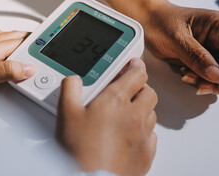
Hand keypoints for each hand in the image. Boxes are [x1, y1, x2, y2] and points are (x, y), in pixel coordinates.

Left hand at [0, 31, 35, 89]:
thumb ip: (6, 72)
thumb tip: (27, 68)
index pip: (20, 41)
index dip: (34, 43)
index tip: (45, 43)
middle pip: (12, 35)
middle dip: (27, 38)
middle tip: (39, 42)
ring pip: (1, 35)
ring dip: (15, 38)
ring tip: (24, 43)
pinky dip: (0, 40)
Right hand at [56, 58, 157, 175]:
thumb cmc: (80, 151)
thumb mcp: (66, 114)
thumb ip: (70, 90)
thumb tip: (73, 79)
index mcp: (116, 101)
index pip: (137, 74)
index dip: (136, 65)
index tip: (133, 64)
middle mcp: (134, 115)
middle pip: (149, 91)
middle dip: (140, 86)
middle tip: (129, 89)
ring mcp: (143, 135)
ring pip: (152, 112)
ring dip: (143, 108)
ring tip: (127, 112)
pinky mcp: (146, 154)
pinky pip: (152, 135)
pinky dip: (144, 130)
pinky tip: (130, 134)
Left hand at [143, 2, 218, 94]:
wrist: (147, 21)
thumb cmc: (160, 21)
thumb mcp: (177, 39)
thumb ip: (197, 57)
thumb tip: (216, 75)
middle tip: (203, 87)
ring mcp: (212, 49)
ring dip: (207, 81)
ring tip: (187, 76)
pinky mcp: (202, 58)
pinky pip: (208, 75)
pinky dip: (198, 79)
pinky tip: (185, 74)